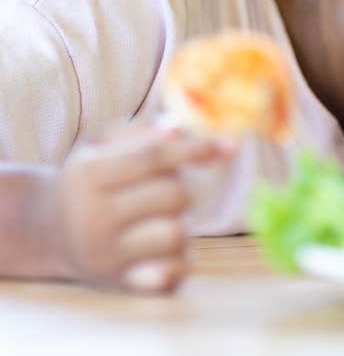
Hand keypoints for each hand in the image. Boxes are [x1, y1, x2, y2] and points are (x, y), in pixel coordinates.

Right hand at [38, 121, 234, 292]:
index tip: (231, 143)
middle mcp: (92, 219)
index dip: (197, 148)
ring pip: (175, 233)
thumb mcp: (102, 144)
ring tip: (159, 216)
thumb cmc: (88, 177)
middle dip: (183, 184)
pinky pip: (169, 275)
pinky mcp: (119, 285)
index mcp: (88, 175)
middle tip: (167, 185)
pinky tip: (162, 247)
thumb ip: (143, 131)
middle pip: (173, 195)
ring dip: (181, 220)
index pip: (155, 158)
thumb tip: (181, 128)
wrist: (43, 231)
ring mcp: (105, 256)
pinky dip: (178, 259)